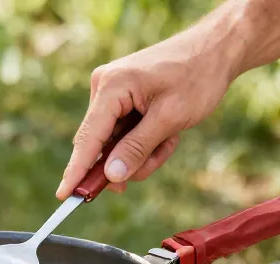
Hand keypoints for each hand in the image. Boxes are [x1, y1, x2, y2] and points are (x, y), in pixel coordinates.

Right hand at [56, 29, 237, 198]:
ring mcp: (111, 93)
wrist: (215, 50)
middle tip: (157, 159)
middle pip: (100, 146)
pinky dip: (144, 143)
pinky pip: (123, 136)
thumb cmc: (197, 76)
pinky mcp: (121, 99)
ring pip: (115, 146)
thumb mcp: (169, 118)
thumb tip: (110, 176)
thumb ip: (137, 148)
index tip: (64, 196)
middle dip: (127, 161)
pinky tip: (165, 134)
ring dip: (142, 153)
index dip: (77, 171)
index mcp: (112, 86)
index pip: (89, 138)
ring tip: (169, 140)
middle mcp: (104, 88)